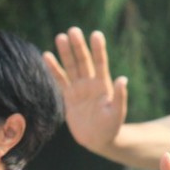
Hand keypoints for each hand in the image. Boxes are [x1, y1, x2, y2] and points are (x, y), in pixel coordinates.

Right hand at [43, 27, 128, 152]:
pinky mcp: (68, 97)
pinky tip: (46, 56)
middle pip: (83, 61)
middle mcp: (90, 83)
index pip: (100, 63)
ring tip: (60, 37)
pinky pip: (59, 80)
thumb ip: (120, 97)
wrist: (99, 139)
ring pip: (71, 67)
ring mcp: (78, 89)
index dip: (98, 49)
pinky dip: (53, 69)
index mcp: (103, 85)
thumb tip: (123, 79)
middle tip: (73, 31)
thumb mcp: (117, 113)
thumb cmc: (112, 127)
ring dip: (65, 53)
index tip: (96, 34)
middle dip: (78, 46)